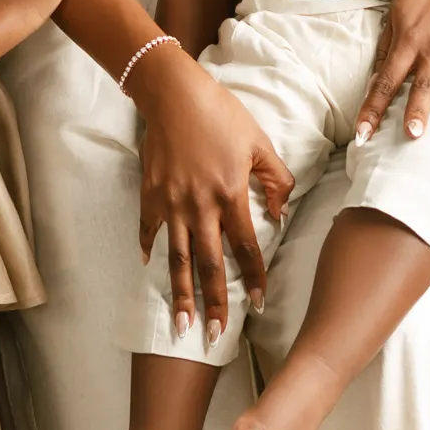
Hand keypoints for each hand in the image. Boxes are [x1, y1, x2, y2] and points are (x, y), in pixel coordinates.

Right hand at [132, 50, 294, 342]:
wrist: (173, 94)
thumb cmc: (221, 114)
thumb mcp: (259, 142)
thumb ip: (276, 179)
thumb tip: (281, 211)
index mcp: (230, 195)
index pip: (245, 248)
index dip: (252, 278)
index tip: (257, 305)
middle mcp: (200, 207)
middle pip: (209, 265)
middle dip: (214, 304)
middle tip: (215, 336)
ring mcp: (170, 204)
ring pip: (177, 259)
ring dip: (180, 295)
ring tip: (181, 325)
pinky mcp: (149, 195)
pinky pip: (148, 230)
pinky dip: (148, 249)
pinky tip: (148, 268)